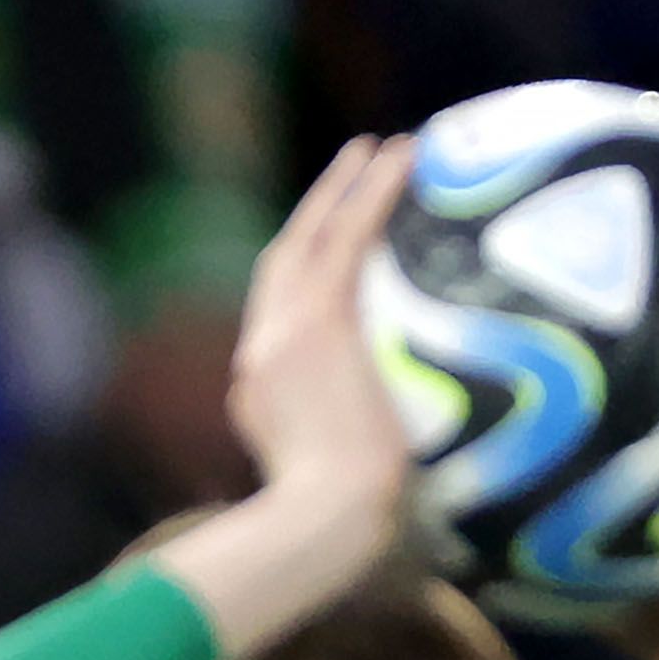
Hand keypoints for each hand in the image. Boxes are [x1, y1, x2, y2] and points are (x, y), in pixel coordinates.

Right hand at [226, 132, 418, 531]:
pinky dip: (371, 194)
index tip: (336, 235)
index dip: (304, 263)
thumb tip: (359, 416)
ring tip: (385, 146)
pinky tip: (401, 161)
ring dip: (348, 184)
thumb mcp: (317, 466)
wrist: (326, 513)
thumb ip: (325, 428)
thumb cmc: (335, 511)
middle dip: (319, 206)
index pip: (278, 305)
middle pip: (285, 257)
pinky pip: (347, 238)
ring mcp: (287, 329)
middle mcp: (262, 344)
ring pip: (312, 236)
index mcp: (257, 378)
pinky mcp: (321, 321)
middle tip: (356, 161)